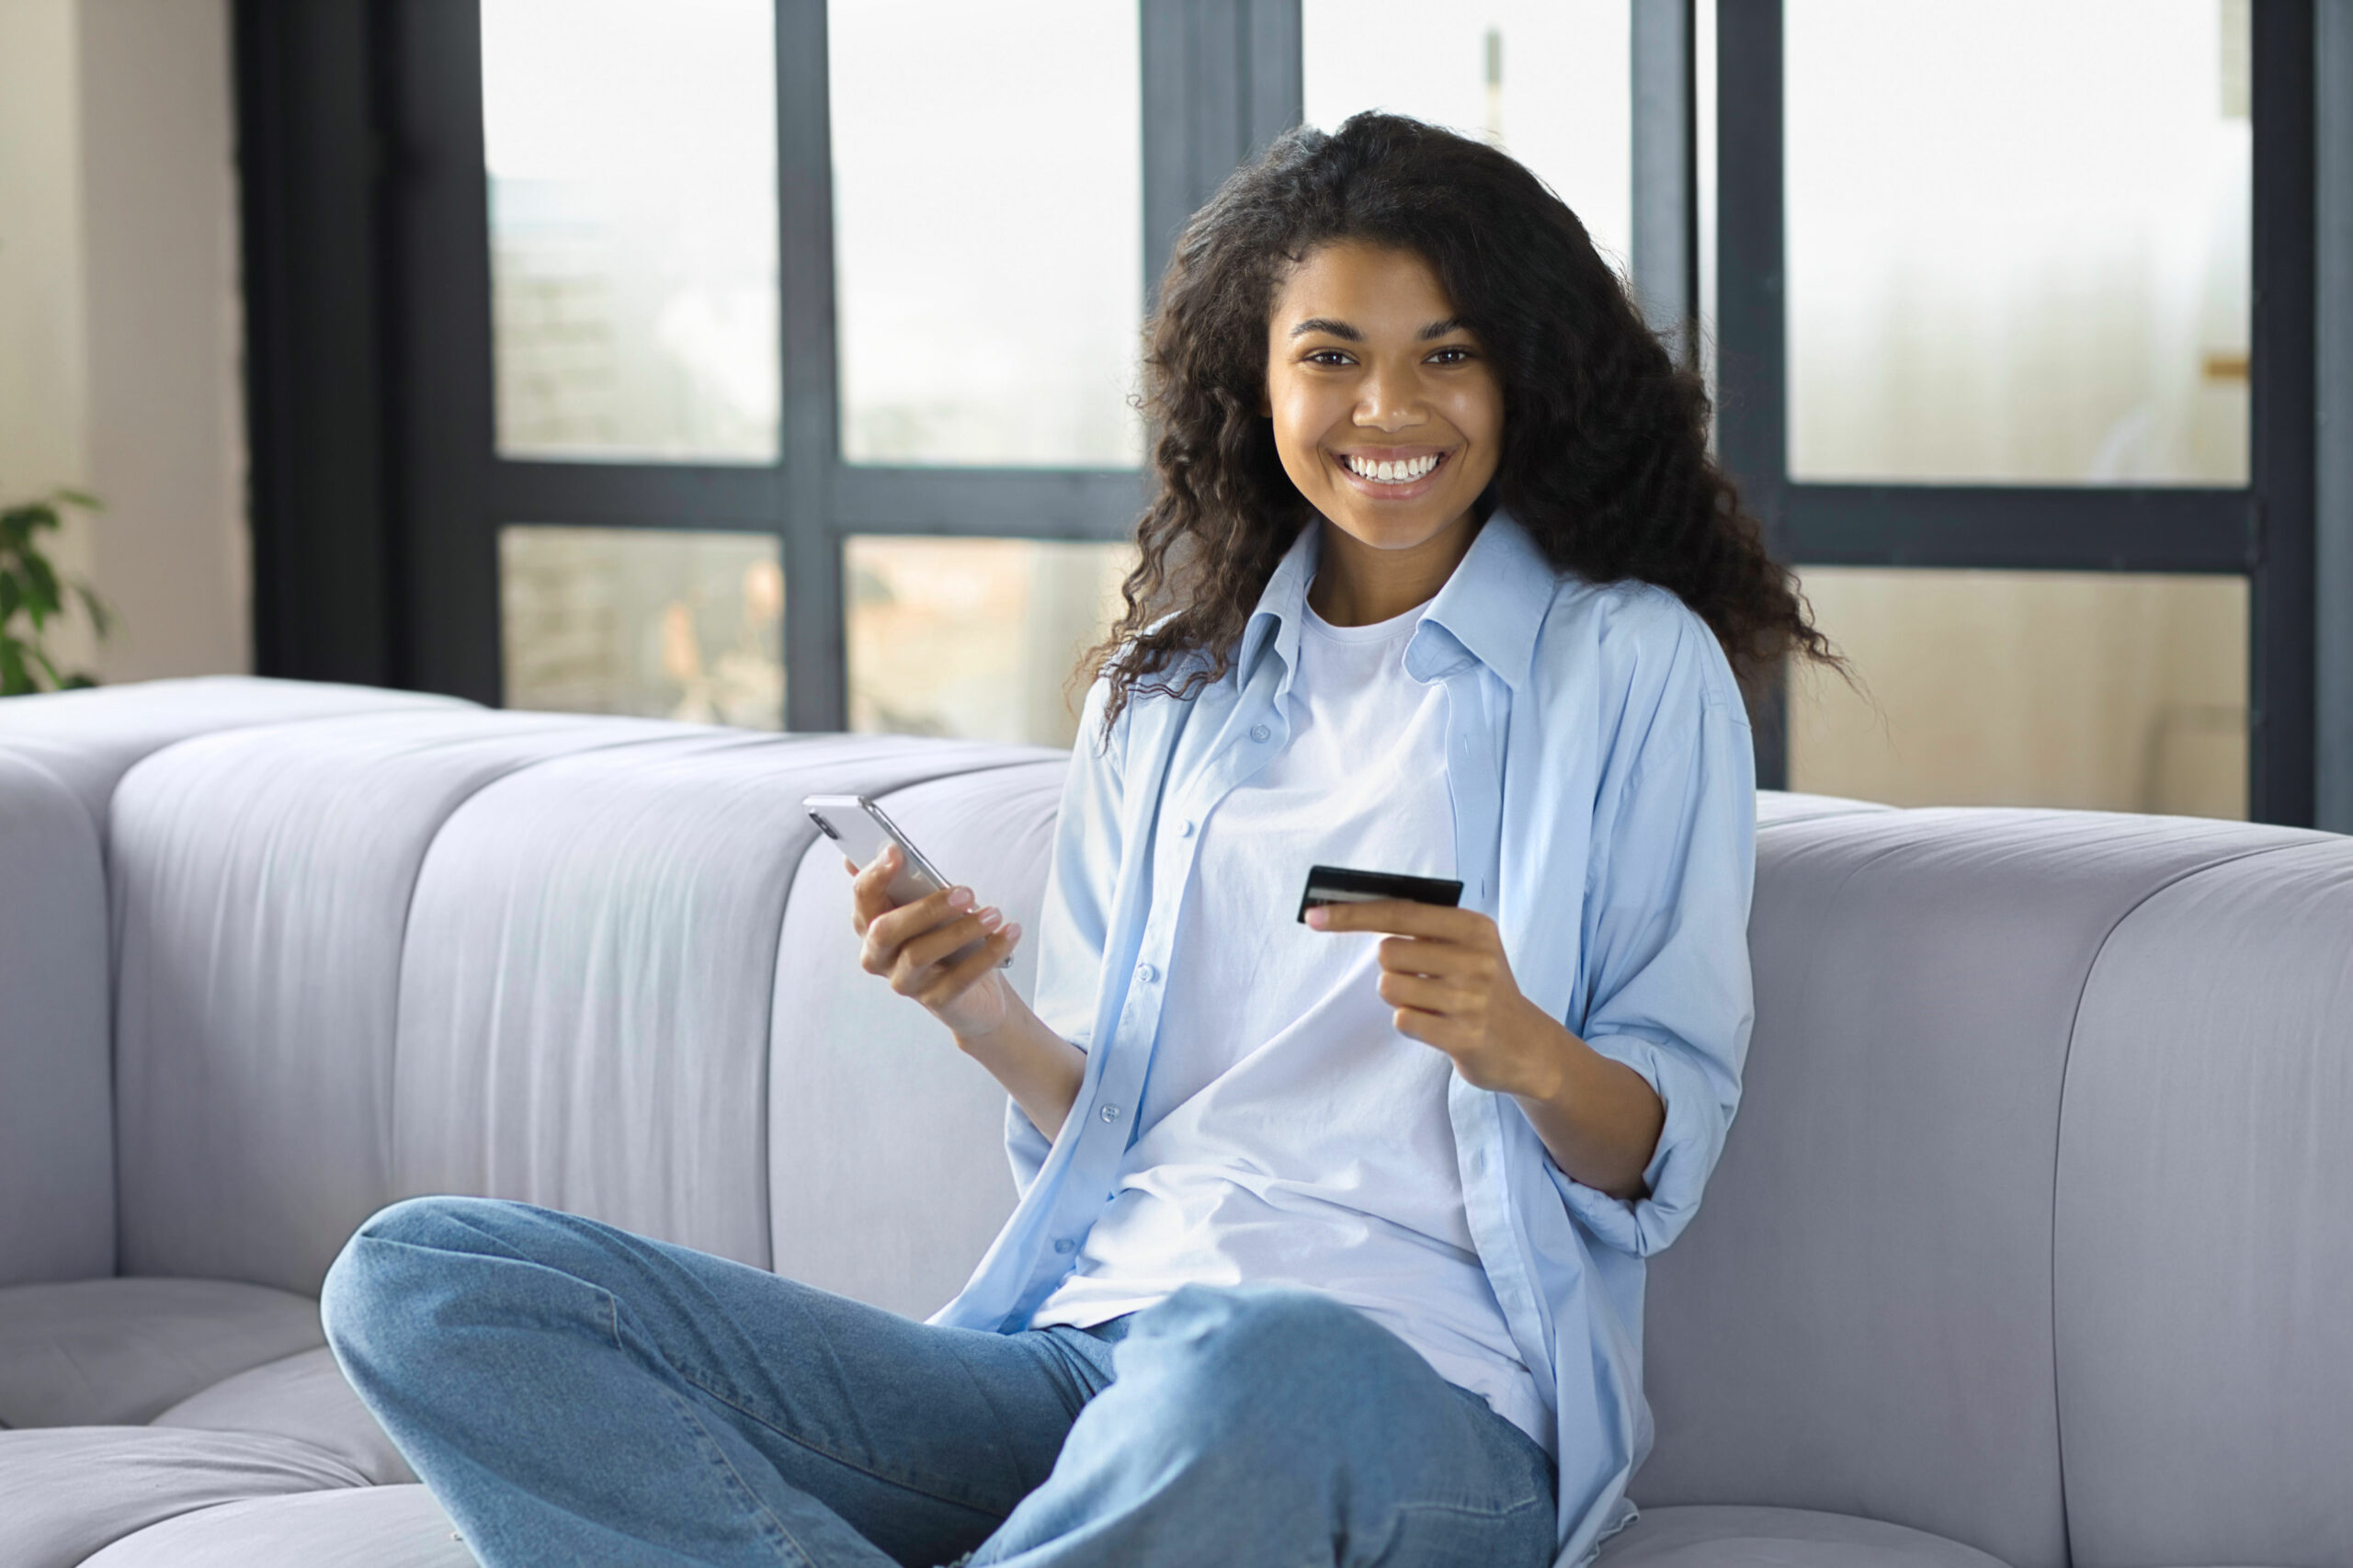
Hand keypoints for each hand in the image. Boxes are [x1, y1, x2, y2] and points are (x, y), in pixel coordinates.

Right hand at [848, 845, 1021, 1039]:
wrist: (974, 996)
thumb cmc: (945, 940)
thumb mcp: (930, 909)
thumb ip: (909, 882)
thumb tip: (888, 848)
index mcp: (871, 925)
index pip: (863, 897)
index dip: (875, 874)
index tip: (896, 850)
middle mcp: (878, 956)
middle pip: (886, 929)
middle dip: (925, 907)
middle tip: (966, 892)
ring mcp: (904, 982)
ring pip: (921, 953)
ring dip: (961, 929)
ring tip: (994, 913)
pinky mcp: (936, 1001)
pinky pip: (959, 978)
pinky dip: (989, 953)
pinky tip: (1009, 933)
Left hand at [1305, 899, 1564, 1099]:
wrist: (1527, 1045)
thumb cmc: (1482, 989)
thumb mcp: (1468, 946)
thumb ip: (1421, 927)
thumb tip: (1350, 910)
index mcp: (1473, 927)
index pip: (1399, 911)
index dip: (1352, 914)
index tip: (1313, 915)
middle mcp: (1475, 958)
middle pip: (1387, 952)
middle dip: (1393, 968)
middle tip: (1424, 980)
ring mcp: (1471, 999)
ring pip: (1390, 987)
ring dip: (1401, 998)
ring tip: (1434, 1004)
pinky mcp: (1464, 1036)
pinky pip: (1403, 1021)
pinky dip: (1411, 1023)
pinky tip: (1438, 1025)